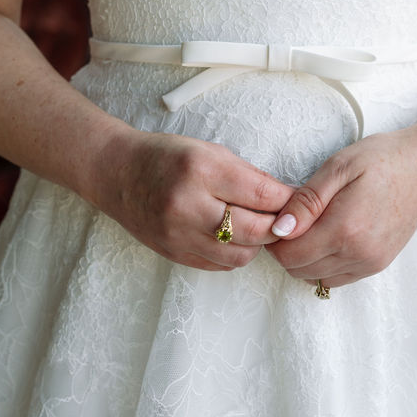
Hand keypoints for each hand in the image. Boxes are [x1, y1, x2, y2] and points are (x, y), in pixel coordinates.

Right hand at [93, 130, 294, 270]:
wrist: (116, 173)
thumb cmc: (166, 156)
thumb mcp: (209, 151)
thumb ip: (249, 175)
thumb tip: (288, 198)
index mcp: (201, 170)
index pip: (261, 194)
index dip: (288, 200)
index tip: (300, 201)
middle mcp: (188, 205)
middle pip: (255, 231)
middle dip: (278, 226)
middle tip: (286, 219)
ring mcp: (178, 234)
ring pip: (240, 255)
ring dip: (257, 244)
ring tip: (257, 227)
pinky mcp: (173, 253)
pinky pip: (219, 265)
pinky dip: (235, 254)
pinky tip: (234, 238)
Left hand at [267, 127, 416, 288]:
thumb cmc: (381, 159)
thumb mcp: (338, 167)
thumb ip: (306, 201)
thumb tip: (279, 230)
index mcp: (344, 229)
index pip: (289, 256)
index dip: (274, 240)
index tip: (278, 216)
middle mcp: (358, 254)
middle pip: (299, 270)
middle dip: (287, 249)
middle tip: (292, 218)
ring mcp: (370, 263)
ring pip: (316, 278)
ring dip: (305, 259)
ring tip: (311, 226)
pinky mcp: (378, 264)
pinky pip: (337, 278)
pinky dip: (324, 264)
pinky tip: (328, 237)